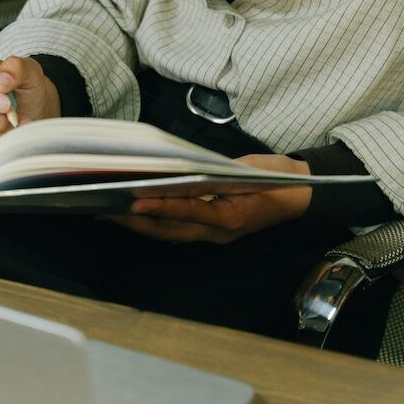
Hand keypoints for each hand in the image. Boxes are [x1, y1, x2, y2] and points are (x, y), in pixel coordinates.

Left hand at [109, 153, 312, 243]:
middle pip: (169, 229)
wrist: (298, 192)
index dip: (160, 207)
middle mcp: (218, 231)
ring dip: (139, 223)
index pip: (188, 212)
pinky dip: (154, 219)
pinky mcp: (211, 227)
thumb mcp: (249, 171)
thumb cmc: (275, 177)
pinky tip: (136, 209)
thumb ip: (217, 174)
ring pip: (168, 232)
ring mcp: (214, 233)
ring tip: (111, 210)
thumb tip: (182, 172)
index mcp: (230, 217)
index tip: (135, 201)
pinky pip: (177, 227)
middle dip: (136, 220)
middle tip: (105, 209)